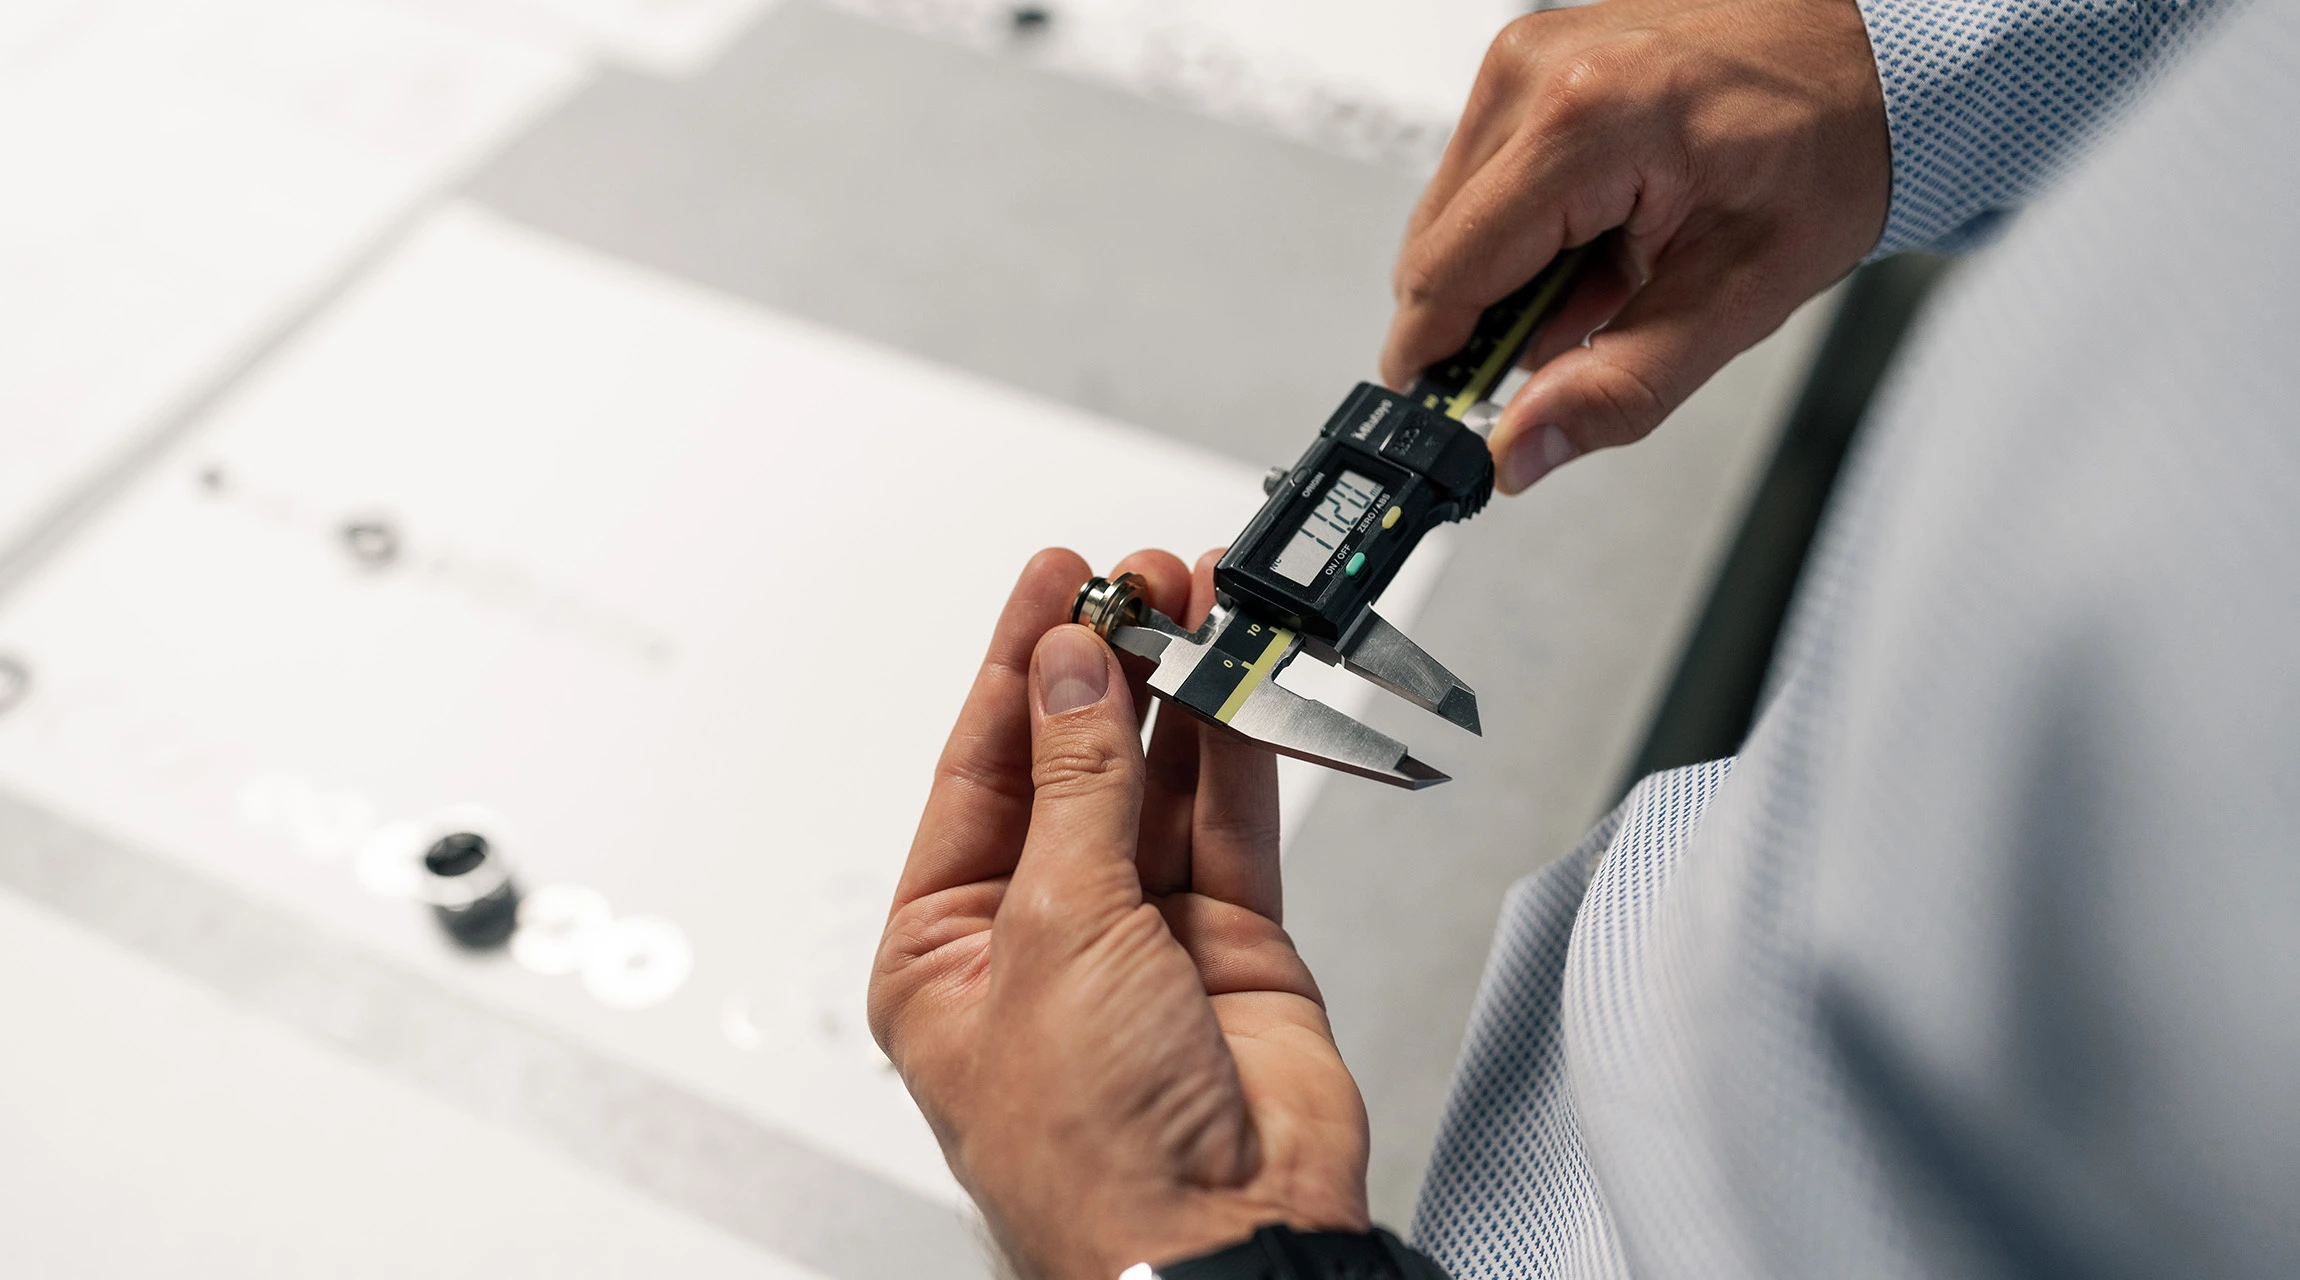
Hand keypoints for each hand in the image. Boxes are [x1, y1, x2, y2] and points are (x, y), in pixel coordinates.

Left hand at [871, 548, 1368, 1278]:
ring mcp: (1141, 940)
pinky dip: (1239, 752)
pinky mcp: (1231, 946)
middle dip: (1105, 667)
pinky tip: (1239, 684)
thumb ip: (1076, 788)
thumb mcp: (1055, 934)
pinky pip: (1230, 826)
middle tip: (1139, 580)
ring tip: (1199, 607)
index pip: (978, 770)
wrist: (1219, 1241)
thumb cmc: (1093, 1155)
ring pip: (1156, 785)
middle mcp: (1040, 938)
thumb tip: (1072, 672)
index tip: (1057, 579)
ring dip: (1178, 696)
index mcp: (946, 949)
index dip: (1018, 665)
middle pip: (1070, 766)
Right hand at [1381, 0, 1889, 493]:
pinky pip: (1481, 179)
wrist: (1874, 61)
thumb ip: (1620, 388)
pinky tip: (1598, 235)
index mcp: (1587, 122)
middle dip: (1486, 323)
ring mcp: (1526, 59)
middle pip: (1435, 249)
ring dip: (1508, 276)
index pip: (1446, 272)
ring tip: (1609, 274)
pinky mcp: (1528, 64)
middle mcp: (1536, 74)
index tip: (1444, 425)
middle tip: (1574, 346)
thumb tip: (1523, 448)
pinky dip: (1527, 230)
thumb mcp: (1740, 298)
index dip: (1434, 364)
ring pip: (1450, 219)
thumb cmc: (1830, 150)